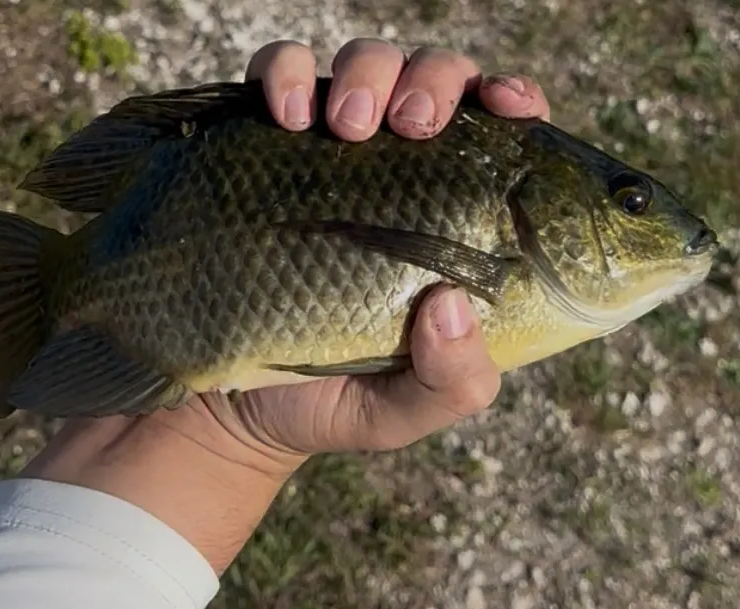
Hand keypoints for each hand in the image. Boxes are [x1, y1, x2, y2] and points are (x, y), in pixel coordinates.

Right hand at [186, 39, 550, 471]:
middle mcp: (398, 177)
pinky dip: (284, 74)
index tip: (510, 106)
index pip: (503, 139)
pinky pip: (278, 75)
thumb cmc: (329, 403)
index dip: (514, 102)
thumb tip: (453, 306)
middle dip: (432, 79)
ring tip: (347, 125)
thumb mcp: (402, 413)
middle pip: (436, 80)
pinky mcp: (264, 148)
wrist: (225, 411)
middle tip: (410, 123)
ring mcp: (330, 157)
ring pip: (365, 63)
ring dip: (365, 71)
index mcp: (451, 226)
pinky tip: (284, 117)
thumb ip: (451, 382)